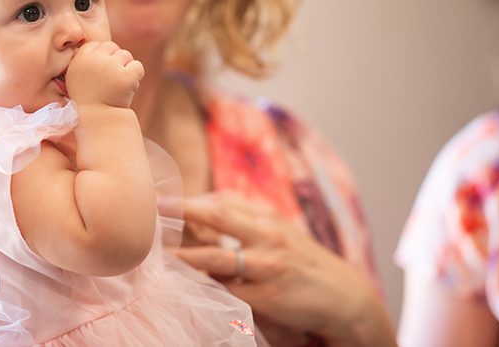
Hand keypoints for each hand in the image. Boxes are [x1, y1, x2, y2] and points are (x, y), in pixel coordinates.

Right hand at [65, 41, 143, 107]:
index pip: (97, 45)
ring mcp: (111, 67)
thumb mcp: (76, 77)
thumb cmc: (88, 99)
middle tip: (111, 79)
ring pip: (126, 55)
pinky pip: (138, 66)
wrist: (99, 121)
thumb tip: (99, 44)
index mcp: (80, 59)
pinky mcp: (126, 76)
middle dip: (115, 60)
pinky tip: (127, 87)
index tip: (100, 73)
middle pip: (112, 47)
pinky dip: (136, 76)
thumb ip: (85, 59)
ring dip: (125, 68)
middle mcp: (94, 60)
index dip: (102, 57)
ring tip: (118, 85)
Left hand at [175, 193, 395, 346]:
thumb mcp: (280, 234)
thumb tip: (204, 211)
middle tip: (152, 209)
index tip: (162, 199)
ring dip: (184, 257)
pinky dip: (205, 287)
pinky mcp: (267, 297)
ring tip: (158, 256)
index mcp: (268, 218)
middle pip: (217, 217)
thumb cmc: (304, 264)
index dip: (190, 202)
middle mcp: (267, 237)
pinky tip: (185, 286)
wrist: (345, 298)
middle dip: (182, 212)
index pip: (222, 202)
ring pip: (216, 258)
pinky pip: (228, 291)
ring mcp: (267, 267)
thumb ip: (247, 222)